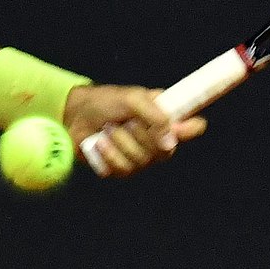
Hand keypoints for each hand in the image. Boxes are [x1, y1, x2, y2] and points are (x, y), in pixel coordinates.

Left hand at [63, 84, 205, 177]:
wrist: (76, 113)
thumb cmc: (107, 102)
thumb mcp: (133, 99)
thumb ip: (155, 116)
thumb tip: (170, 142)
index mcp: (166, 119)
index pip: (193, 127)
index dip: (192, 128)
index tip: (184, 126)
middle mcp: (158, 140)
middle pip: (166, 151)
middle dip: (141, 134)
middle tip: (127, 121)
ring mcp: (141, 157)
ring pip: (142, 161)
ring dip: (121, 141)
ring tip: (109, 128)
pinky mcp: (121, 169)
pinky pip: (123, 169)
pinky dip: (108, 153)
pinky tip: (101, 142)